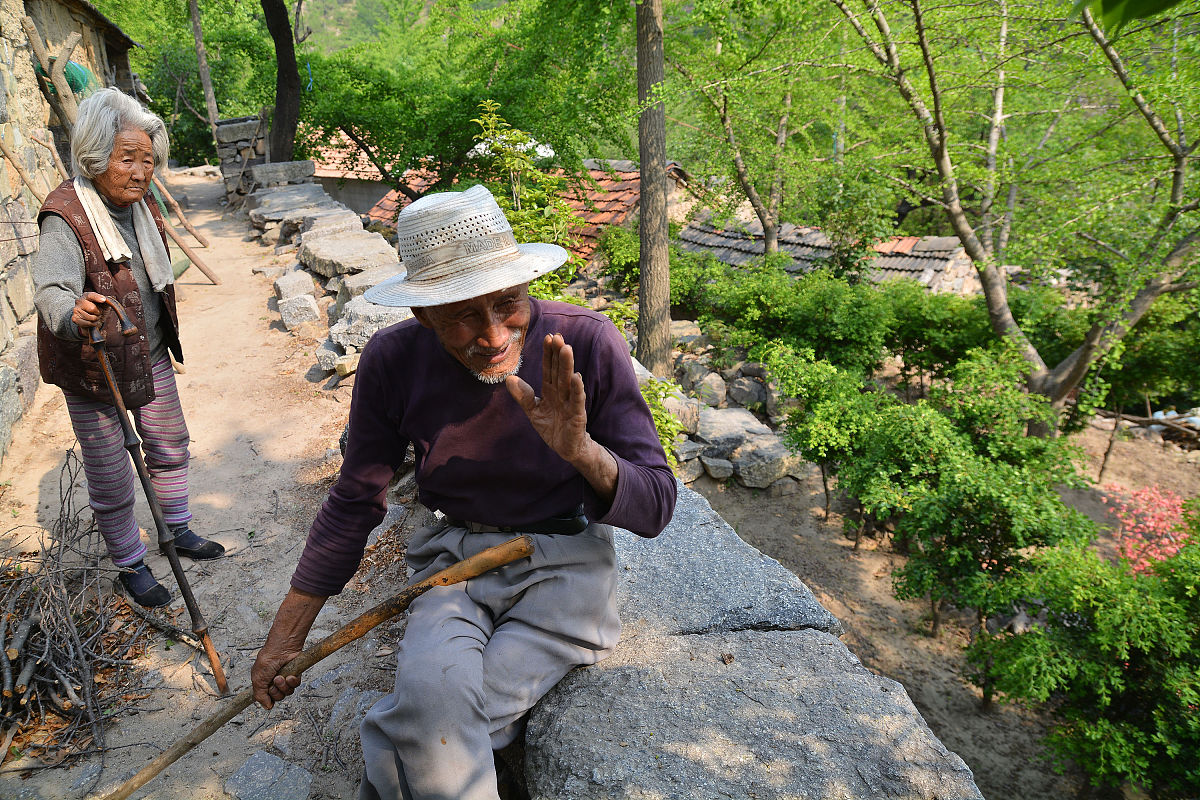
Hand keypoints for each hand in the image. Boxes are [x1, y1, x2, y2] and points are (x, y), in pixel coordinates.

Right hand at [71, 292, 108, 333]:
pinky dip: (93, 324)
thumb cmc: (98, 309)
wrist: (90, 318)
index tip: (103, 300)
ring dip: (96, 319)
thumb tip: (105, 300)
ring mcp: (76, 310)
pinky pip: (88, 323)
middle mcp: (79, 301)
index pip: (91, 295)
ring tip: (94, 316)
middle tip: (98, 312)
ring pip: (91, 318)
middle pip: (92, 308)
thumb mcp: (103, 303)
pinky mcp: (75, 319)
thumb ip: (106, 301)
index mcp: (86, 296)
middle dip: (98, 312)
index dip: (97, 298)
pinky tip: (91, 321)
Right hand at [250, 588, 325, 708]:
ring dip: (284, 686)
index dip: (268, 698)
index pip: (266, 698)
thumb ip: (260, 696)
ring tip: (281, 676)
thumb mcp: (258, 679)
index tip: (268, 693)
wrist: (282, 648)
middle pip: (278, 697)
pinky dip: (293, 682)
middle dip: (276, 691)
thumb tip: (268, 707)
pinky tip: (290, 675)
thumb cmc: (268, 660)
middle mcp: (274, 682)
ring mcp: (285, 679)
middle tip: (275, 680)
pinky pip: (296, 685)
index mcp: (263, 683)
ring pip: (287, 693)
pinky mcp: (295, 675)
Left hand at [506, 333, 589, 463]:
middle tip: (557, 336)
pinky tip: (576, 377)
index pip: (549, 369)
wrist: (566, 448)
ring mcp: (571, 403)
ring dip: (567, 365)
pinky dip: (577, 389)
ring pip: (568, 381)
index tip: (548, 337)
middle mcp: (562, 393)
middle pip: (559, 370)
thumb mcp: (533, 411)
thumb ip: (523, 395)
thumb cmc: (552, 427)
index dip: (548, 354)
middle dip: (558, 354)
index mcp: (551, 390)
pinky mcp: (577, 415)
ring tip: (566, 349)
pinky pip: (577, 400)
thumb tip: (509, 378)